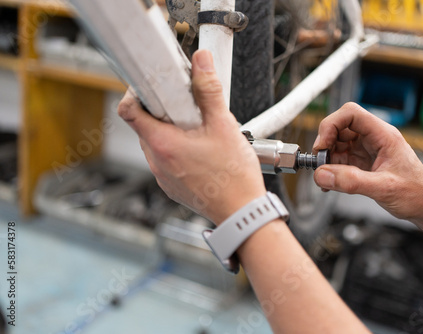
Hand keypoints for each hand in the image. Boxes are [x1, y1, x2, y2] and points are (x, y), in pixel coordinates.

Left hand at [117, 50, 265, 224]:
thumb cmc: (234, 178)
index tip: (154, 86)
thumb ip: (209, 91)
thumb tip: (201, 62)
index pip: (129, 110)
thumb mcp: (224, 127)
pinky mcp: (172, 185)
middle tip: (188, 108)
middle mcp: (157, 162)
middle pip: (145, 125)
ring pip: (157, 143)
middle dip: (164, 111)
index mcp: (163, 145)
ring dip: (172, 131)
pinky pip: (166, 160)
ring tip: (200, 132)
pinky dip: (178, 150)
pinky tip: (203, 151)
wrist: (242, 213)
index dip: (137, 92)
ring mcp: (163, 176)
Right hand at [313, 102, 422, 222]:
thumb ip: (350, 181)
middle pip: (340, 127)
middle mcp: (374, 139)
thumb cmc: (418, 194)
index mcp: (383, 135)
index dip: (331, 125)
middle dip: (326, 143)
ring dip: (327, 158)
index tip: (322, 145)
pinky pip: (340, 160)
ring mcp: (367, 151)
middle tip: (320, 163)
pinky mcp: (362, 164)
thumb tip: (322, 175)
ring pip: (338, 144)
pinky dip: (331, 170)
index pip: (351, 114)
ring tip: (325, 177)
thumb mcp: (383, 188)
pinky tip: (330, 184)